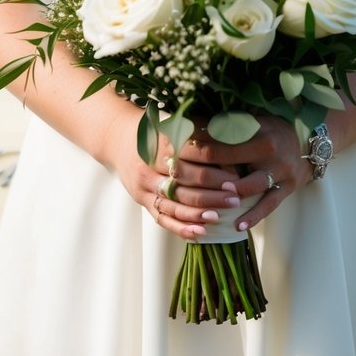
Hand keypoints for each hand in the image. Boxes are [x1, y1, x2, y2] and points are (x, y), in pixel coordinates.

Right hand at [100, 110, 243, 240]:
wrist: (118, 138)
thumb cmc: (154, 130)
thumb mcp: (173, 123)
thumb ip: (200, 131)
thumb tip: (232, 141)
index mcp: (164, 142)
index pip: (195, 158)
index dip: (218, 168)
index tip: (237, 176)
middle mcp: (152, 165)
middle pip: (186, 183)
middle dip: (213, 192)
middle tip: (235, 198)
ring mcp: (145, 186)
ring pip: (175, 204)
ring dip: (199, 212)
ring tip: (219, 217)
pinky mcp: (142, 200)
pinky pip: (163, 218)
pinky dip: (181, 227)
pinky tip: (199, 232)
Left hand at [186, 115, 313, 231]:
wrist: (312, 141)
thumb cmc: (276, 129)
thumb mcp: (257, 120)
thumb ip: (231, 123)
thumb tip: (194, 123)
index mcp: (258, 128)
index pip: (221, 134)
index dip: (197, 141)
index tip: (177, 146)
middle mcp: (269, 149)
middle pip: (229, 158)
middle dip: (202, 167)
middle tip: (178, 173)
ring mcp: (279, 170)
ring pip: (250, 185)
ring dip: (227, 193)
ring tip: (207, 201)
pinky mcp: (287, 188)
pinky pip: (268, 205)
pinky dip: (253, 216)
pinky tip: (236, 225)